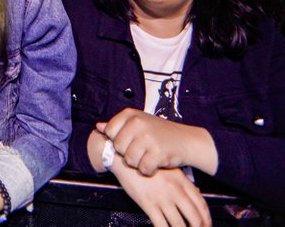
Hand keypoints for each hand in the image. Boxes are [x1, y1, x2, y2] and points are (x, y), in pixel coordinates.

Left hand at [98, 109, 216, 175]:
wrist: (186, 140)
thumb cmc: (160, 133)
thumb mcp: (138, 123)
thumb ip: (118, 125)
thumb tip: (98, 126)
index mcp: (130, 114)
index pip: (110, 132)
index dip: (119, 140)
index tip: (131, 140)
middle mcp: (138, 123)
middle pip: (119, 148)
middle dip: (128, 153)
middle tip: (142, 149)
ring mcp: (148, 137)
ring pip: (129, 160)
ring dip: (139, 163)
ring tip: (149, 155)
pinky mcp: (157, 152)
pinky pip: (143, 169)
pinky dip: (149, 170)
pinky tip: (155, 163)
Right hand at [111, 162, 210, 226]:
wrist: (126, 159)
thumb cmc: (148, 164)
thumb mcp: (169, 169)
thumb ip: (183, 182)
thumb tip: (196, 193)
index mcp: (182, 181)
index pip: (201, 203)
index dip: (207, 218)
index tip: (207, 225)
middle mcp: (175, 190)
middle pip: (194, 217)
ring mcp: (161, 198)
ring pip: (179, 224)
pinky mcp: (148, 204)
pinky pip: (161, 225)